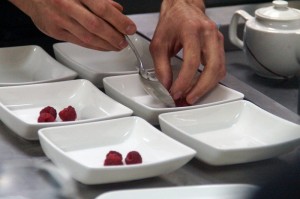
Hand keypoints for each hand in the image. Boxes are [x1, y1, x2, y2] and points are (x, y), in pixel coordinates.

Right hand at [9, 0, 136, 50]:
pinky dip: (94, 46)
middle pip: (96, 25)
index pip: (102, 8)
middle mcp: (67, 5)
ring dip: (106, 44)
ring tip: (117, 46)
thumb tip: (118, 11)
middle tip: (124, 41)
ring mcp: (60, 20)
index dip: (119, 21)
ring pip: (88, 37)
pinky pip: (79, 42)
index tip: (130, 28)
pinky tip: (103, 47)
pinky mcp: (55, 32)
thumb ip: (100, 0)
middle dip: (114, 36)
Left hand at [150, 0, 225, 104]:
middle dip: (201, 88)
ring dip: (207, 87)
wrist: (183, 8)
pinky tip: (200, 86)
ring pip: (219, 69)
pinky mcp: (219, 45)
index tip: (175, 92)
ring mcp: (217, 39)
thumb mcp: (159, 44)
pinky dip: (211, 80)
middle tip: (188, 99)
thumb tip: (166, 85)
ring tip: (193, 96)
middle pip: (212, 67)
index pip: (191, 62)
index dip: (184, 82)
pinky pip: (220, 67)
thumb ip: (161, 66)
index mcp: (191, 30)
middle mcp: (208, 34)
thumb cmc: (172, 21)